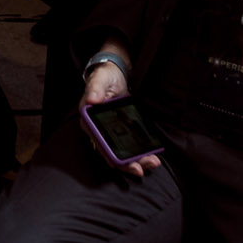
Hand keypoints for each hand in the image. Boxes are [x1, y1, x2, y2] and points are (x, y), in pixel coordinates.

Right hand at [79, 50, 160, 176]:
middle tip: (141, 169)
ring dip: (138, 160)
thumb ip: (95, 89)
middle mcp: (101, 130)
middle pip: (113, 152)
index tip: (118, 164)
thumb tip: (91, 100)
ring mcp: (114, 131)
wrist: (117, 73)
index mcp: (90, 121)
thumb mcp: (99, 79)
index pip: (98, 143)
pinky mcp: (125, 129)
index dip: (108, 155)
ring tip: (153, 163)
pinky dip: (142, 152)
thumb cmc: (105, 76)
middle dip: (127, 163)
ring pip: (125, 151)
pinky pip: (133, 144)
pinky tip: (152, 155)